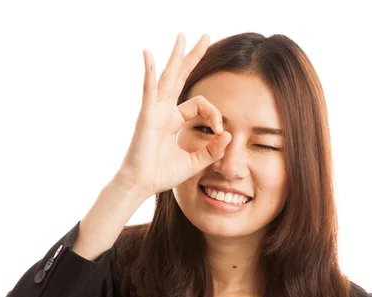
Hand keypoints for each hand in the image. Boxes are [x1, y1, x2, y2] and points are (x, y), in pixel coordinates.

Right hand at [114, 33, 231, 196]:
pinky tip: (147, 55)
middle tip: (204, 37)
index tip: (220, 131)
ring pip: (167, 77)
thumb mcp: (196, 161)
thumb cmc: (163, 173)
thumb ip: (213, 149)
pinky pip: (148, 90)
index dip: (214, 114)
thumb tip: (228, 134)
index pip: (201, 104)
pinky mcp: (146, 116)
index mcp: (176, 119)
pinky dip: (147, 72)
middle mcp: (165, 110)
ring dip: (176, 56)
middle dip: (193, 57)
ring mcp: (154, 111)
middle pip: (181, 77)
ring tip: (182, 37)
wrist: (142, 185)